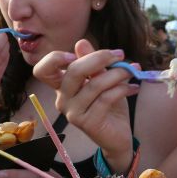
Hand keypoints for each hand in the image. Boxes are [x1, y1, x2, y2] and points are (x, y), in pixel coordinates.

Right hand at [33, 39, 138, 170]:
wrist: (118, 135)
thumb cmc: (109, 104)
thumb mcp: (102, 79)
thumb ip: (93, 63)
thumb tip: (81, 42)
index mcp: (62, 86)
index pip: (43, 70)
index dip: (55, 58)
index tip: (75, 53)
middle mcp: (62, 99)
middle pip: (74, 71)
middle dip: (99, 58)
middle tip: (119, 55)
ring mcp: (72, 112)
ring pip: (94, 85)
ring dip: (117, 74)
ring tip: (133, 71)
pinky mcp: (86, 123)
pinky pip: (105, 99)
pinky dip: (122, 89)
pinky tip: (133, 88)